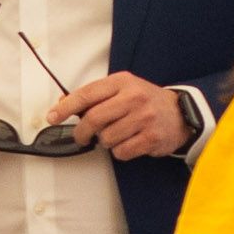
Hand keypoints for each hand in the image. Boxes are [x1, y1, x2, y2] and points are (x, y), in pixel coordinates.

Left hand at [56, 73, 191, 160]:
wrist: (181, 113)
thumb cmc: (145, 101)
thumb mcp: (122, 89)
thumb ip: (95, 96)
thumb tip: (62, 104)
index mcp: (122, 82)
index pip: (87, 94)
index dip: (65, 108)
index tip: (52, 117)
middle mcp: (134, 97)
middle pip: (94, 119)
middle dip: (82, 132)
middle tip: (81, 136)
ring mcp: (144, 118)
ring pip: (106, 138)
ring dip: (105, 142)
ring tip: (116, 135)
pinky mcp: (151, 138)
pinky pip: (121, 152)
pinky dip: (119, 152)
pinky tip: (128, 143)